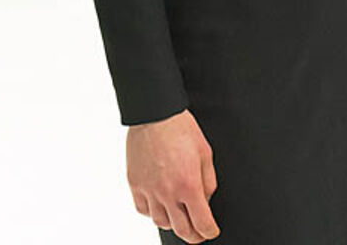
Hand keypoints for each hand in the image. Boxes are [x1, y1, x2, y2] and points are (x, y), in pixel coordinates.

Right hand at [126, 111, 218, 242]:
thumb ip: (208, 182)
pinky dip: (153, 212)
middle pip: (182, 230)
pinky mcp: (135, 184)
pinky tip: (160, 206)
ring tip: (179, 217)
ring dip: (173, 223)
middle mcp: (168, 192)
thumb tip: (206, 200)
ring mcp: (149, 190)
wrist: (155, 114)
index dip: (210, 231)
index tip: (212, 231)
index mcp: (189, 185)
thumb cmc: (181, 128)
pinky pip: (143, 210)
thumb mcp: (206, 154)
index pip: (202, 223)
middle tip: (198, 234)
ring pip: (161, 222)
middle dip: (194, 236)